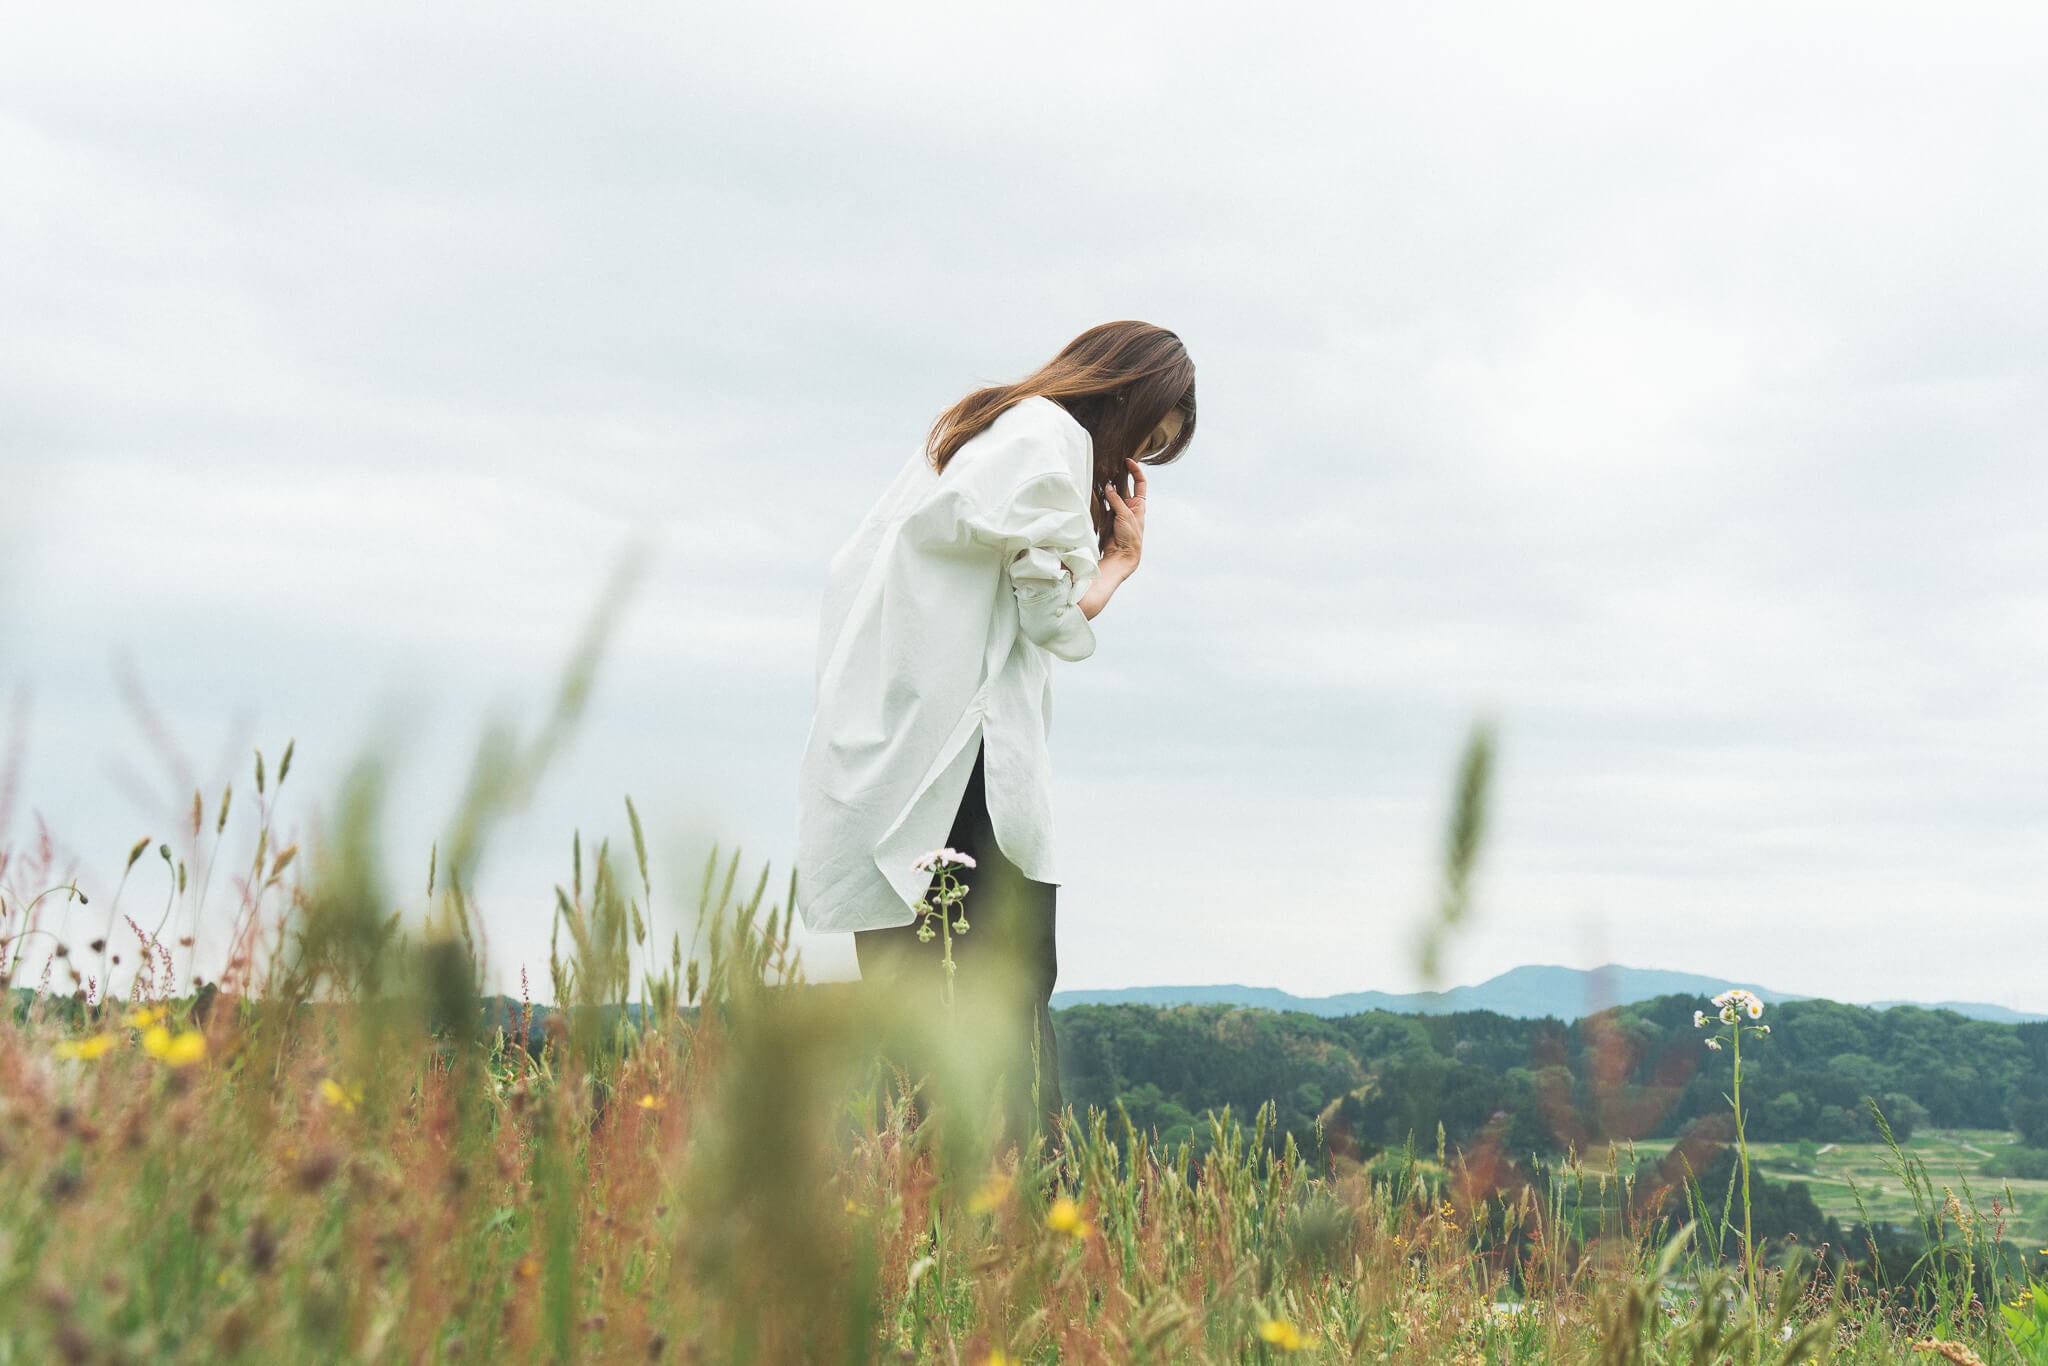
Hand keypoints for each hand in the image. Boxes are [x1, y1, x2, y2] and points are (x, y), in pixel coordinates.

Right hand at [1101, 457, 1147, 576]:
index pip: (1139, 482)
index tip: (1128, 461)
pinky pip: (1104, 503)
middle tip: (1108, 467)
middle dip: (1117, 475)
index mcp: (1139, 504)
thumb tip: (1108, 486)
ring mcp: (1118, 511)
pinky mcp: (1108, 516)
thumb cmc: (1130, 537)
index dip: (1135, 470)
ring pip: (1112, 493)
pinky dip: (1100, 496)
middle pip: (1124, 486)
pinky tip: (1096, 490)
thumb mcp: (1126, 515)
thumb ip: (1116, 500)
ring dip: (1107, 485)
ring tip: (1101, 475)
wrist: (1122, 555)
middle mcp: (1129, 506)